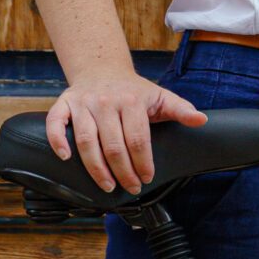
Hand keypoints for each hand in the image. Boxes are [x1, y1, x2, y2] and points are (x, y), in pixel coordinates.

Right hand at [46, 72, 207, 196]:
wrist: (103, 70)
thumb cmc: (134, 90)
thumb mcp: (161, 97)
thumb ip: (181, 110)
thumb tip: (202, 120)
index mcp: (131, 101)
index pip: (137, 139)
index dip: (143, 162)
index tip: (147, 178)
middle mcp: (106, 102)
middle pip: (112, 145)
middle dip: (123, 172)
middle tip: (131, 188)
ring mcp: (83, 103)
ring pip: (85, 140)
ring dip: (96, 168)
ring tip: (107, 186)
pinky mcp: (64, 103)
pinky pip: (56, 123)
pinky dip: (57, 141)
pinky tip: (66, 158)